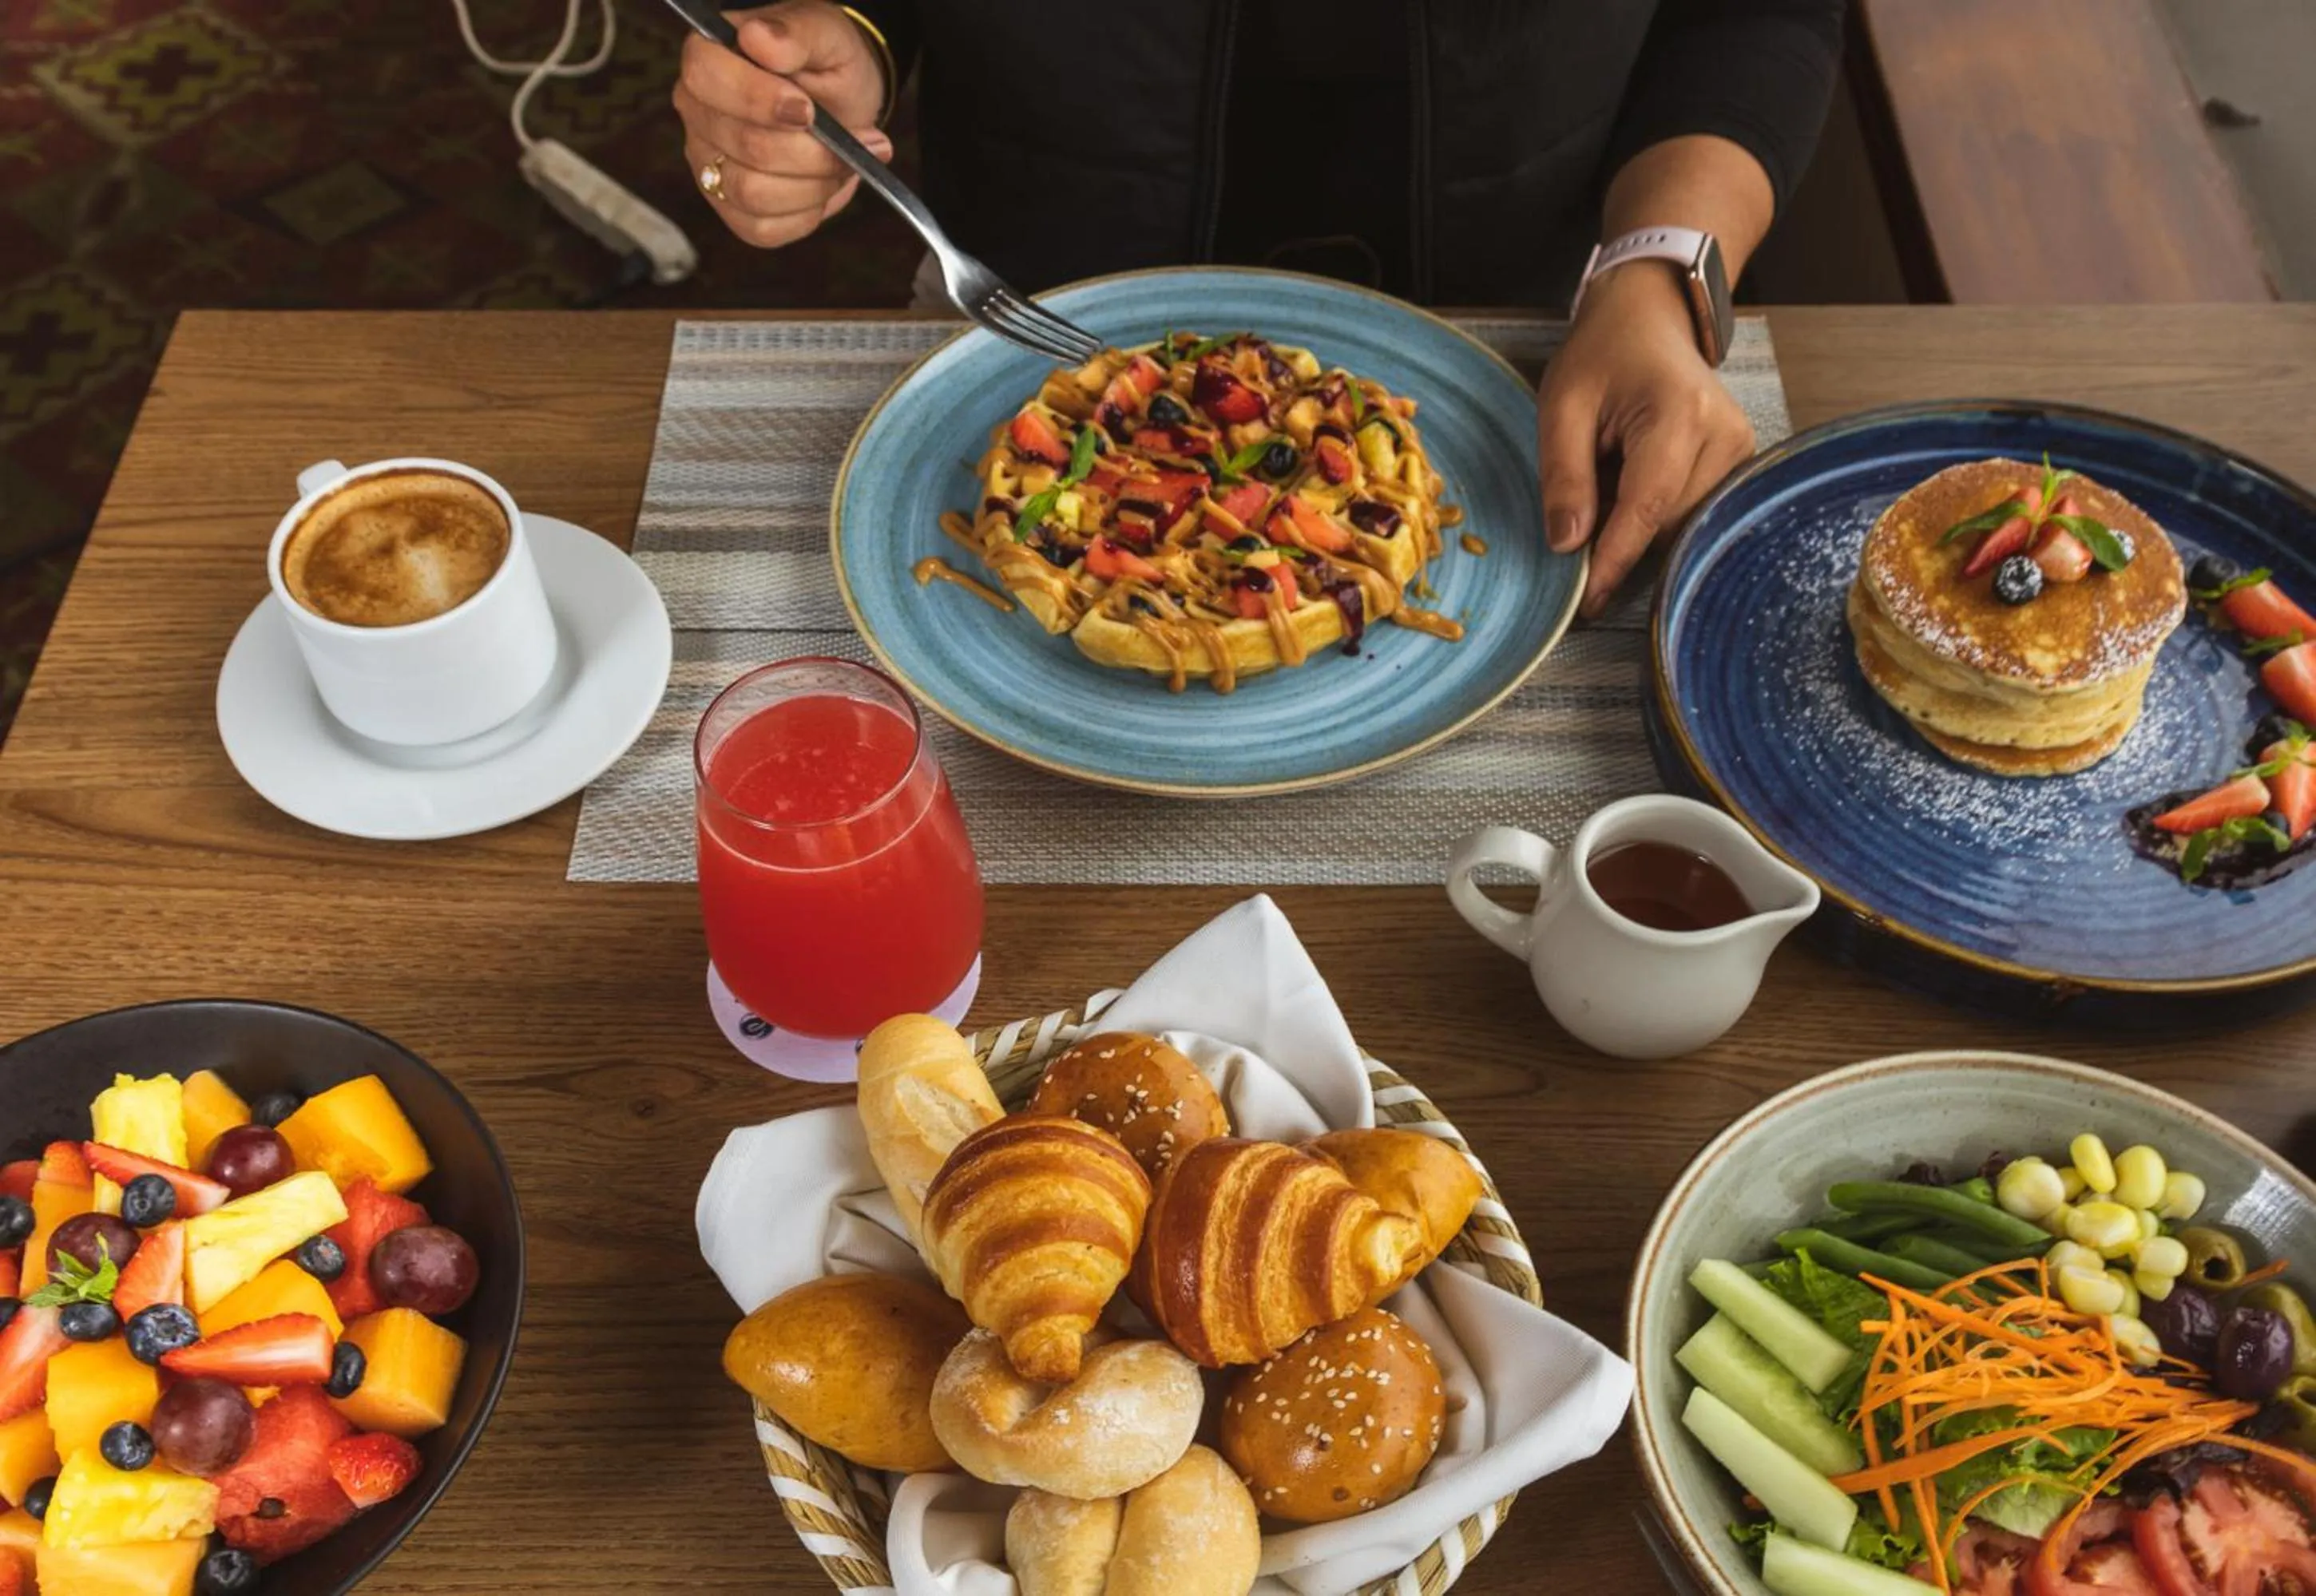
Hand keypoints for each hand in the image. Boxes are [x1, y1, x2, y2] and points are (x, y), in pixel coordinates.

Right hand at [673, 1, 891, 247]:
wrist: (842, 102)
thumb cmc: (826, 62)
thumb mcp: (825, 34)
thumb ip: (795, 33)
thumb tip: (759, 38)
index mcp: (707, 60)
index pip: (707, 79)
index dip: (760, 101)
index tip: (808, 109)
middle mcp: (697, 115)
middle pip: (745, 147)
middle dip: (813, 151)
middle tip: (857, 140)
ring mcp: (708, 165)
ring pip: (753, 194)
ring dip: (815, 184)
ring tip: (846, 162)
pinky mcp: (730, 209)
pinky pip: (763, 230)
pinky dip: (806, 214)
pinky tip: (823, 186)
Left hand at [1537, 262, 1753, 617]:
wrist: (1650, 318)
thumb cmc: (1602, 355)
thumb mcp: (1561, 407)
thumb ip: (1564, 477)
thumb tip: (1568, 548)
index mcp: (1679, 416)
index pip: (1647, 510)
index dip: (1614, 561)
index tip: (1585, 601)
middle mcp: (1726, 437)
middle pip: (1666, 526)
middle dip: (1617, 538)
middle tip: (1578, 512)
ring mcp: (1742, 452)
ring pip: (1682, 528)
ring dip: (1636, 527)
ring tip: (1607, 480)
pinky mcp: (1742, 466)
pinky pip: (1694, 515)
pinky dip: (1656, 516)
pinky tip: (1631, 486)